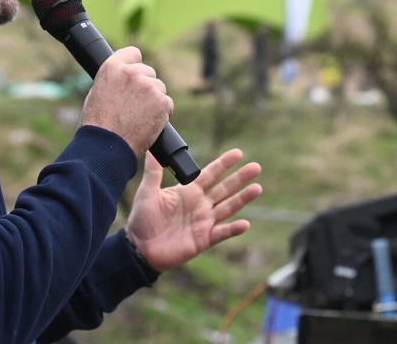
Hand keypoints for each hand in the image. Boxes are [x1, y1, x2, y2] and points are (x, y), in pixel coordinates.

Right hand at [80, 47, 172, 157]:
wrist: (108, 146)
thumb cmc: (98, 124)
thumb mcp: (98, 92)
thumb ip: (114, 80)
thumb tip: (124, 76)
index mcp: (112, 67)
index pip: (133, 53)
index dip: (135, 65)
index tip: (136, 74)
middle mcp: (131, 73)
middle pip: (149, 72)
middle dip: (145, 86)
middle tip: (135, 105)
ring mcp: (148, 86)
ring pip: (159, 88)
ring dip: (154, 100)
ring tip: (139, 117)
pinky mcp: (162, 101)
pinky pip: (167, 104)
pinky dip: (162, 113)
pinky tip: (148, 123)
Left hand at [125, 149, 262, 271]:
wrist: (139, 248)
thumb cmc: (142, 220)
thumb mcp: (147, 192)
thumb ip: (153, 172)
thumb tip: (151, 149)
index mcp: (188, 191)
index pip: (210, 174)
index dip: (224, 164)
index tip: (238, 153)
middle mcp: (200, 205)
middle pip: (224, 188)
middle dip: (240, 178)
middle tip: (256, 167)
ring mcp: (204, 222)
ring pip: (228, 208)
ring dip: (242, 199)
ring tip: (257, 188)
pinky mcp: (204, 239)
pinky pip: (222, 233)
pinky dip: (233, 229)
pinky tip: (245, 224)